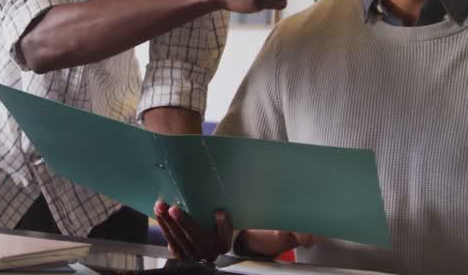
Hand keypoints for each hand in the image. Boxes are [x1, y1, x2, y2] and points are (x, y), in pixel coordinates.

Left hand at [154, 201, 317, 261]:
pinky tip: (159, 212)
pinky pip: (172, 242)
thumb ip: (288, 235)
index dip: (220, 226)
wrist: (240, 261)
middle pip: (197, 240)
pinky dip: (165, 227)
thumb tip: (308, 235)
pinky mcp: (183, 254)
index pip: (224, 238)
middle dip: (185, 224)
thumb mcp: (274, 240)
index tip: (219, 211)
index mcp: (228, 248)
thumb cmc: (256, 242)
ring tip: (161, 206)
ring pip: (181, 241)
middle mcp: (212, 255)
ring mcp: (196, 256)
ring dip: (169, 224)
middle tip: (175, 209)